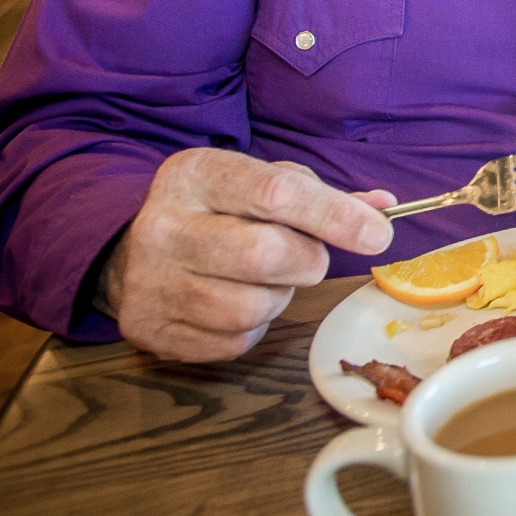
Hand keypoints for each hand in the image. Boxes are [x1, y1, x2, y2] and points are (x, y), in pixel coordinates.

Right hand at [99, 148, 394, 361]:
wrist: (132, 251)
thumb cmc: (218, 210)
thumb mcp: (259, 182)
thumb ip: (321, 195)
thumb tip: (383, 208)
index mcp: (196, 174)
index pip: (276, 193)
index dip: (335, 216)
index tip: (378, 235)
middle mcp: (164, 226)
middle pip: (266, 255)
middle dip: (307, 261)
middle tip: (307, 257)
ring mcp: (149, 282)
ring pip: (252, 307)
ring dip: (279, 297)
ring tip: (264, 278)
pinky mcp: (149, 330)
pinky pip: (233, 341)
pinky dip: (252, 326)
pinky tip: (236, 299)